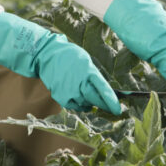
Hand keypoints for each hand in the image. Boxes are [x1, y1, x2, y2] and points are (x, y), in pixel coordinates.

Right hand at [0, 13, 121, 114]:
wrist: (47, 56)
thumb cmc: (70, 56)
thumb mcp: (86, 61)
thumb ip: (94, 76)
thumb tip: (103, 90)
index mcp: (88, 71)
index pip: (104, 90)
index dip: (112, 101)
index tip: (118, 109)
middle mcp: (79, 83)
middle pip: (96, 100)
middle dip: (105, 104)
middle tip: (110, 107)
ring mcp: (69, 91)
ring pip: (86, 104)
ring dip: (92, 103)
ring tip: (93, 98)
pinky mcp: (61, 97)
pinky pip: (75, 106)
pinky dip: (80, 105)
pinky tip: (82, 99)